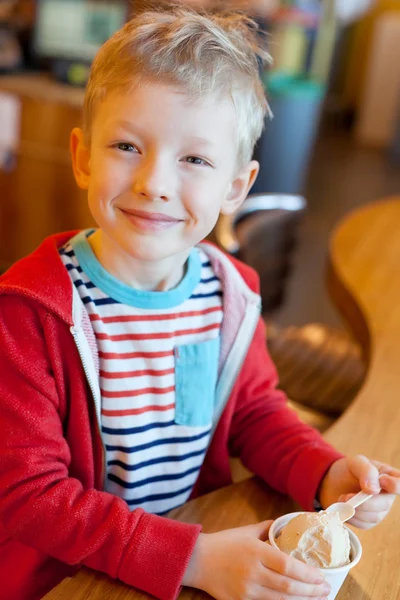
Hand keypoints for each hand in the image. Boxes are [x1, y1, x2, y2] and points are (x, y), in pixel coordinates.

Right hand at [183, 520, 330, 598]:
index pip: (288, 566)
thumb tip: (285, 526)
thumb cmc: (223, 543)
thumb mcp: (246, 531)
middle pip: (288, 586)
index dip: (308, 574)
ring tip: (316, 598)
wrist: (197, 560)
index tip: (321, 576)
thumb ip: (267, 529)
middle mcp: (253, 572)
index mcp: (256, 551)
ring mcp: (246, 590)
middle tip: (326, 590)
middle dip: (311, 591)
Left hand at [318, 455, 399, 528]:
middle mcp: (388, 495)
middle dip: (364, 502)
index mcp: (389, 477)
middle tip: (346, 496)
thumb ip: (366, 471)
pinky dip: (351, 517)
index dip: (395, 485)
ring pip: (373, 516)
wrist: (333, 482)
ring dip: (355, 509)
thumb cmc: (349, 470)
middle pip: (384, 503)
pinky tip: (343, 508)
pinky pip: (363, 524)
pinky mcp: (369, 521)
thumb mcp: (356, 463)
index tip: (382, 481)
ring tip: (342, 499)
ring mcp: (379, 509)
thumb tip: (374, 489)